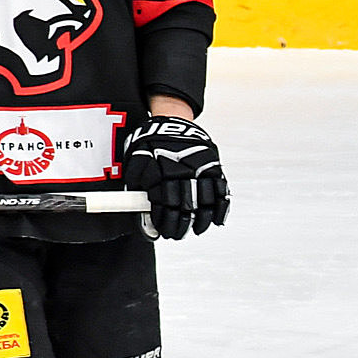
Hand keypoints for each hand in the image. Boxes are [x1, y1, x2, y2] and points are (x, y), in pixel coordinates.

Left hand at [122, 116, 228, 238]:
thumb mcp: (136, 157)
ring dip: (201, 221)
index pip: (165, 204)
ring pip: (206, 203)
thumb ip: (136, 180)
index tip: (162, 231)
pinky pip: (222, 193)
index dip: (164, 221)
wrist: (173, 122)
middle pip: (186, 207)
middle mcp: (184, 172)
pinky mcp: (215, 168)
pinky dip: (220, 209)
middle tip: (176, 235)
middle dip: (181, 225)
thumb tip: (135, 204)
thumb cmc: (152, 142)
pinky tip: (215, 220)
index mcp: (163, 171)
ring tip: (196, 230)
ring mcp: (203, 170)